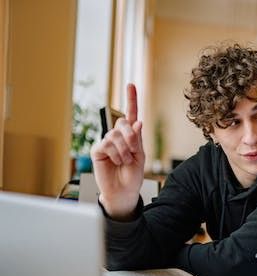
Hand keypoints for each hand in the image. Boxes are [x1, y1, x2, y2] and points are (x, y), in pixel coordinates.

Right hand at [91, 84, 144, 218]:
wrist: (124, 191)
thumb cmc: (132, 174)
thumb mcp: (140, 155)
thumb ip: (137, 139)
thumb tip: (137, 121)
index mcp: (131, 135)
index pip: (131, 114)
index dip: (131, 99)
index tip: (131, 85)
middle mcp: (118, 136)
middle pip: (123, 123)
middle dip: (131, 138)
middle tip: (133, 153)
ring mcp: (107, 142)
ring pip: (116, 135)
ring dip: (124, 151)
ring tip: (124, 162)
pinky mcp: (98, 150)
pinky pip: (107, 144)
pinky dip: (115, 154)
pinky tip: (116, 162)